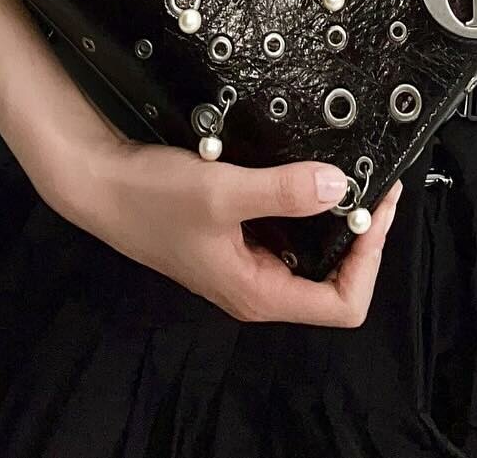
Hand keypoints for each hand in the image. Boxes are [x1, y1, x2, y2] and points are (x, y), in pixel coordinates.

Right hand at [62, 138, 404, 325]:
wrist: (101, 182)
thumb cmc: (152, 198)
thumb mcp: (221, 192)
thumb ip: (282, 191)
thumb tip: (340, 187)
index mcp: (259, 292)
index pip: (342, 305)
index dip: (369, 262)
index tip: (375, 211)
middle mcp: (257, 285)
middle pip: (334, 279)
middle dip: (362, 235)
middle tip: (375, 186)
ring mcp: (246, 260)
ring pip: (311, 251)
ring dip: (335, 217)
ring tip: (350, 176)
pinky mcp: (236, 235)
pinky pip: (287, 228)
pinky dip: (305, 203)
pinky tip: (308, 172)